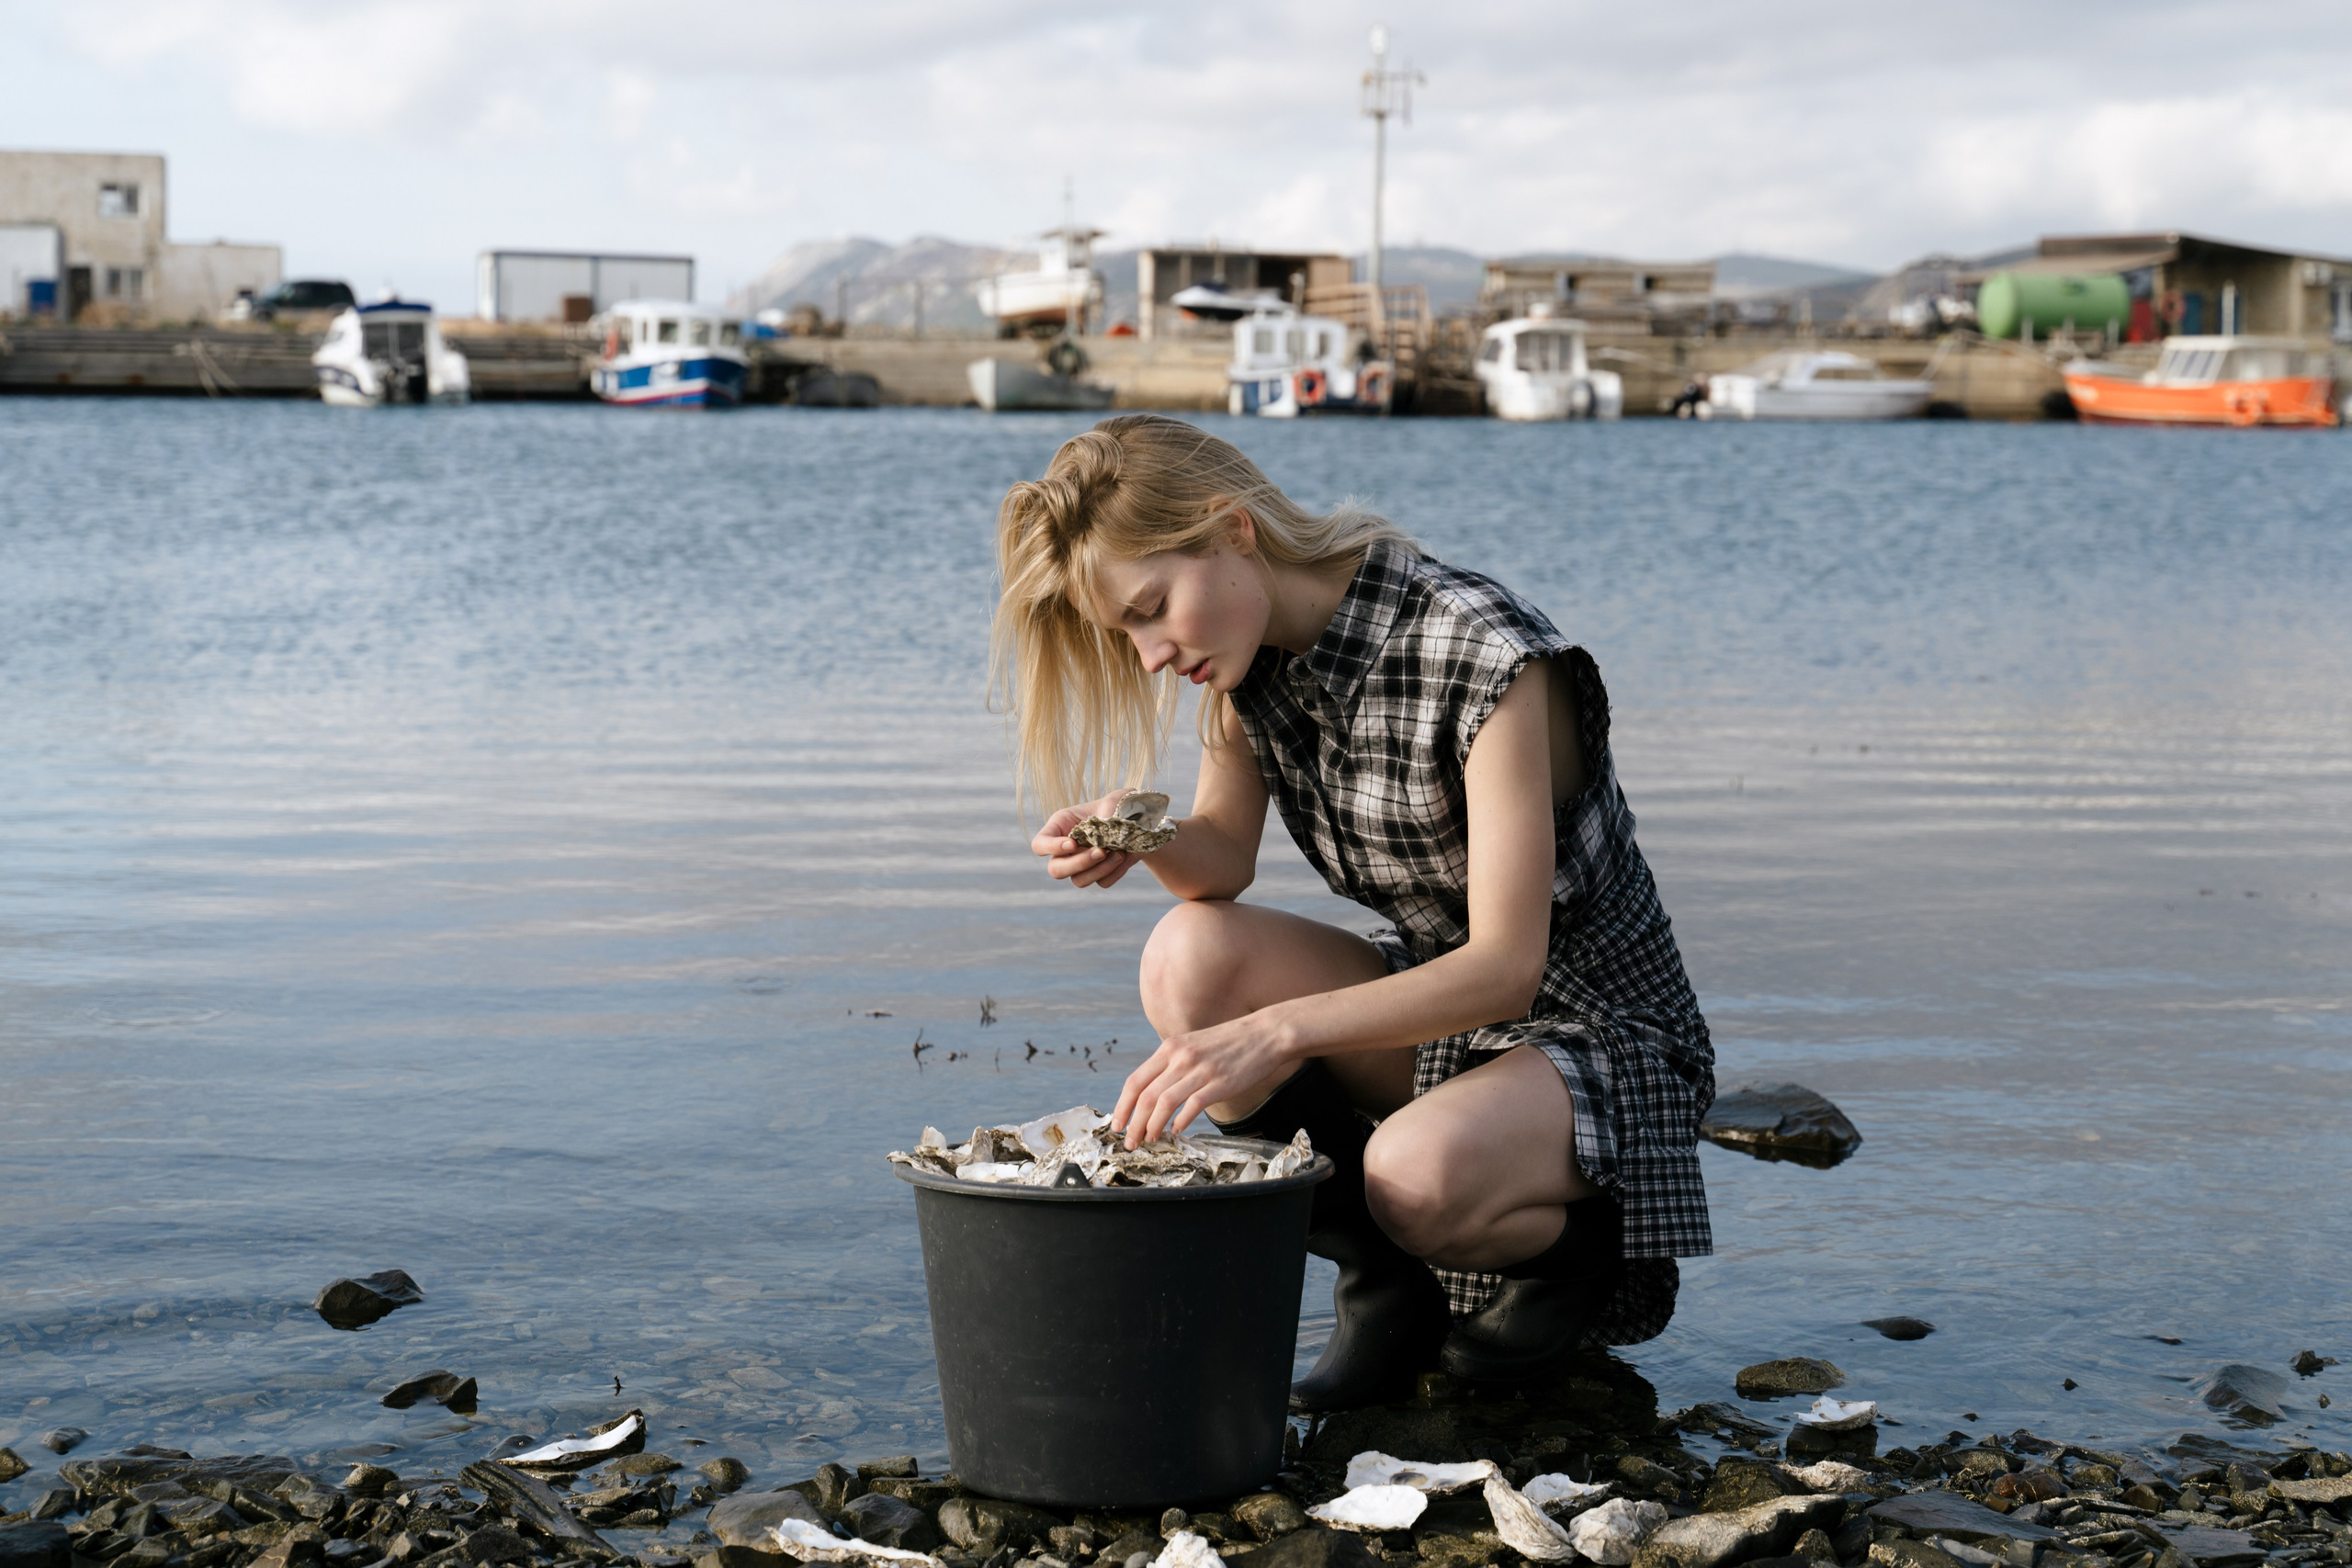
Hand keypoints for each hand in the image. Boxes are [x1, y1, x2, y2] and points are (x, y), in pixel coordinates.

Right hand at [1032, 792, 1140, 889]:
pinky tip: (1124, 856)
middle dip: (1079, 863)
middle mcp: (1066, 850)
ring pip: (1079, 880)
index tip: (1073, 843)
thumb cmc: (1120, 806)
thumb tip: (1109, 825)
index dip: (1051, 848)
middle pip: (1056, 870)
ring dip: (1100, 870)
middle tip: (1101, 851)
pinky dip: (1115, 872)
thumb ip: (1110, 808)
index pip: (1039, 844)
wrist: (1138, 823)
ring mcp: (1081, 865)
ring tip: (1119, 853)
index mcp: (1061, 826)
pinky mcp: (1099, 875)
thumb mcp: (1115, 800)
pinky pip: (1102, 883)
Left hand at [1112, 1013, 1293, 1148]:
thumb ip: (1172, 1064)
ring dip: (1152, 1126)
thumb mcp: (1192, 1045)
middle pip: (1145, 1096)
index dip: (1122, 1106)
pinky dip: (1181, 1122)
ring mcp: (1200, 1070)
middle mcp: (1181, 1057)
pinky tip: (1177, 1130)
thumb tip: (1152, 1092)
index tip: (1117, 1124)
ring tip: (1150, 1139)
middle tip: (1130, 1141)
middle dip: (1133, 1123)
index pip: (1135, 1081)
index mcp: (1170, 1048)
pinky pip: (1192, 1106)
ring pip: (1164, 1103)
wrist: (1265, 1033)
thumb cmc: (1229, 1043)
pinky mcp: (1220, 1083)